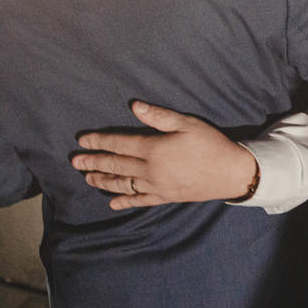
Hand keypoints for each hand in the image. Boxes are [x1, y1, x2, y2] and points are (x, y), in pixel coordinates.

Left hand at [71, 101, 256, 209]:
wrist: (232, 173)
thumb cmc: (211, 144)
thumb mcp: (187, 124)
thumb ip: (159, 116)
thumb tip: (135, 106)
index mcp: (154, 149)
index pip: (119, 144)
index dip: (99, 141)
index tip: (82, 141)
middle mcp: (150, 170)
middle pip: (116, 165)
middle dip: (94, 162)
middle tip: (75, 162)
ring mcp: (157, 186)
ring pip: (123, 184)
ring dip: (103, 181)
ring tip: (87, 178)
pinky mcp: (165, 197)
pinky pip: (140, 200)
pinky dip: (125, 201)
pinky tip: (112, 202)